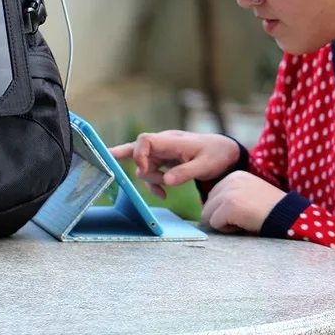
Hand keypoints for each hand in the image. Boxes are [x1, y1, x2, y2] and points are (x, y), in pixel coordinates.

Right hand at [109, 130, 239, 198]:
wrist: (223, 151)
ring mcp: (162, 152)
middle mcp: (163, 144)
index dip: (138, 154)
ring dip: (151, 179)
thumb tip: (166, 181)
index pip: (146, 140)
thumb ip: (186, 173)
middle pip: (137, 149)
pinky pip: (151, 171)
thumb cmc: (215, 155)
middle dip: (128, 159)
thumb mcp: (204, 166)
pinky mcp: (164, 160)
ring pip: (143, 164)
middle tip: (111, 164)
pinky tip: (162, 193)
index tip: (144, 170)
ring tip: (165, 190)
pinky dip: (153, 183)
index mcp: (172, 141)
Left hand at [201, 171, 286, 233]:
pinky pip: (215, 223)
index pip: (214, 195)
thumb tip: (209, 212)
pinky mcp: (229, 205)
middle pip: (208, 204)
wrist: (289, 216)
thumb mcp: (250, 195)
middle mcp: (230, 180)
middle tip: (243, 219)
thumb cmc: (271, 211)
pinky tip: (244, 225)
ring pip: (208, 214)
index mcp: (235, 176)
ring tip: (243, 222)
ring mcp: (228, 192)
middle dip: (221, 216)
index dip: (225, 210)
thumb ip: (231, 197)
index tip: (244, 212)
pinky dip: (227, 229)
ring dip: (223, 223)